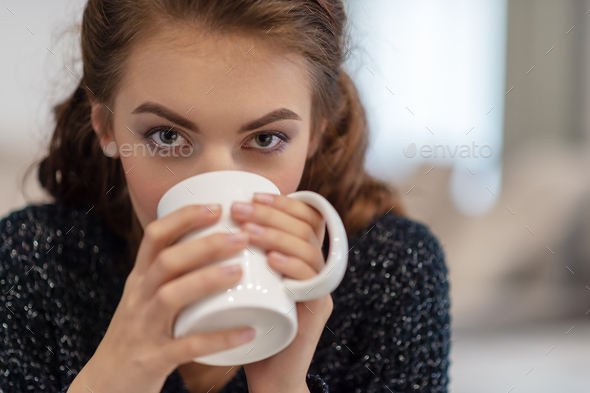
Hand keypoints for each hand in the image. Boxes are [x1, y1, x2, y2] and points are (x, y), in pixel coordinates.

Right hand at [68, 205, 255, 392]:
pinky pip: (187, 347)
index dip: (184, 217)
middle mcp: (139, 298)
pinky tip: (247, 331)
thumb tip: (213, 246)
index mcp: (139, 280)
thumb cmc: (135, 335)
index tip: (217, 207)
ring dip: (207, 280)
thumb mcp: (145, 298)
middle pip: (167, 261)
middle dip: (204, 244)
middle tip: (241, 237)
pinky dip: (218, 338)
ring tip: (240, 271)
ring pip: (171, 296)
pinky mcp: (153, 359)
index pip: (155, 236)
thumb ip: (171, 274)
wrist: (104, 385)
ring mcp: (144, 329)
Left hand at [231, 193, 332, 392]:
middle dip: (271, 213)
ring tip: (245, 230)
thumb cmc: (250, 324)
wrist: (268, 374)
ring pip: (309, 250)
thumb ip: (242, 255)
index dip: (283, 202)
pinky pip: (314, 282)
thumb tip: (212, 222)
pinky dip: (292, 267)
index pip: (306, 217)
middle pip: (306, 228)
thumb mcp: (247, 282)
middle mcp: (317, 270)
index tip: (251, 195)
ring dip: (276, 235)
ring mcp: (320, 290)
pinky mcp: (318, 312)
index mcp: (303, 258)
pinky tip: (271, 260)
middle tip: (238, 209)